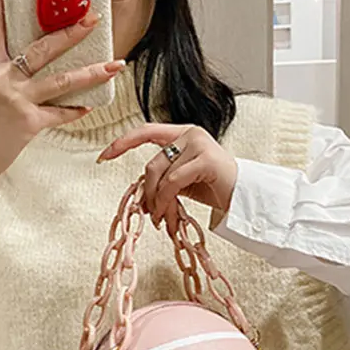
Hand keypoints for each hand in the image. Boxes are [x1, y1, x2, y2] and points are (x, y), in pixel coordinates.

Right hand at [0, 0, 125, 191]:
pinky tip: (89, 105)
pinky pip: (59, 113)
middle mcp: (3, 79)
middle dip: (70, 32)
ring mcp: (17, 99)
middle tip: (90, 18)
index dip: (2, 4)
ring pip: (60, 80)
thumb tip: (32, 54)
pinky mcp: (29, 121)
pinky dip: (75, 110)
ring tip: (113, 65)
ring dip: (91, 72)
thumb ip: (7, 68)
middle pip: (41, 48)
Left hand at [97, 124, 237, 232]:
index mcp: (182, 134)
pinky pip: (173, 182)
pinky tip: (167, 215)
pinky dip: (166, 200)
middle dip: (148, 192)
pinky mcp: (206, 160)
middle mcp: (190, 133)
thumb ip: (163, 178)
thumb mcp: (183, 180)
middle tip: (150, 214)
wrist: (245, 197)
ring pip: (160, 174)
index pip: (146, 131)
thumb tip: (140, 195)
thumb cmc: (214, 188)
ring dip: (156, 201)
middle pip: (151, 163)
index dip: (123, 142)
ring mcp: (199, 144)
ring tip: (160, 218)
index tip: (104, 156)